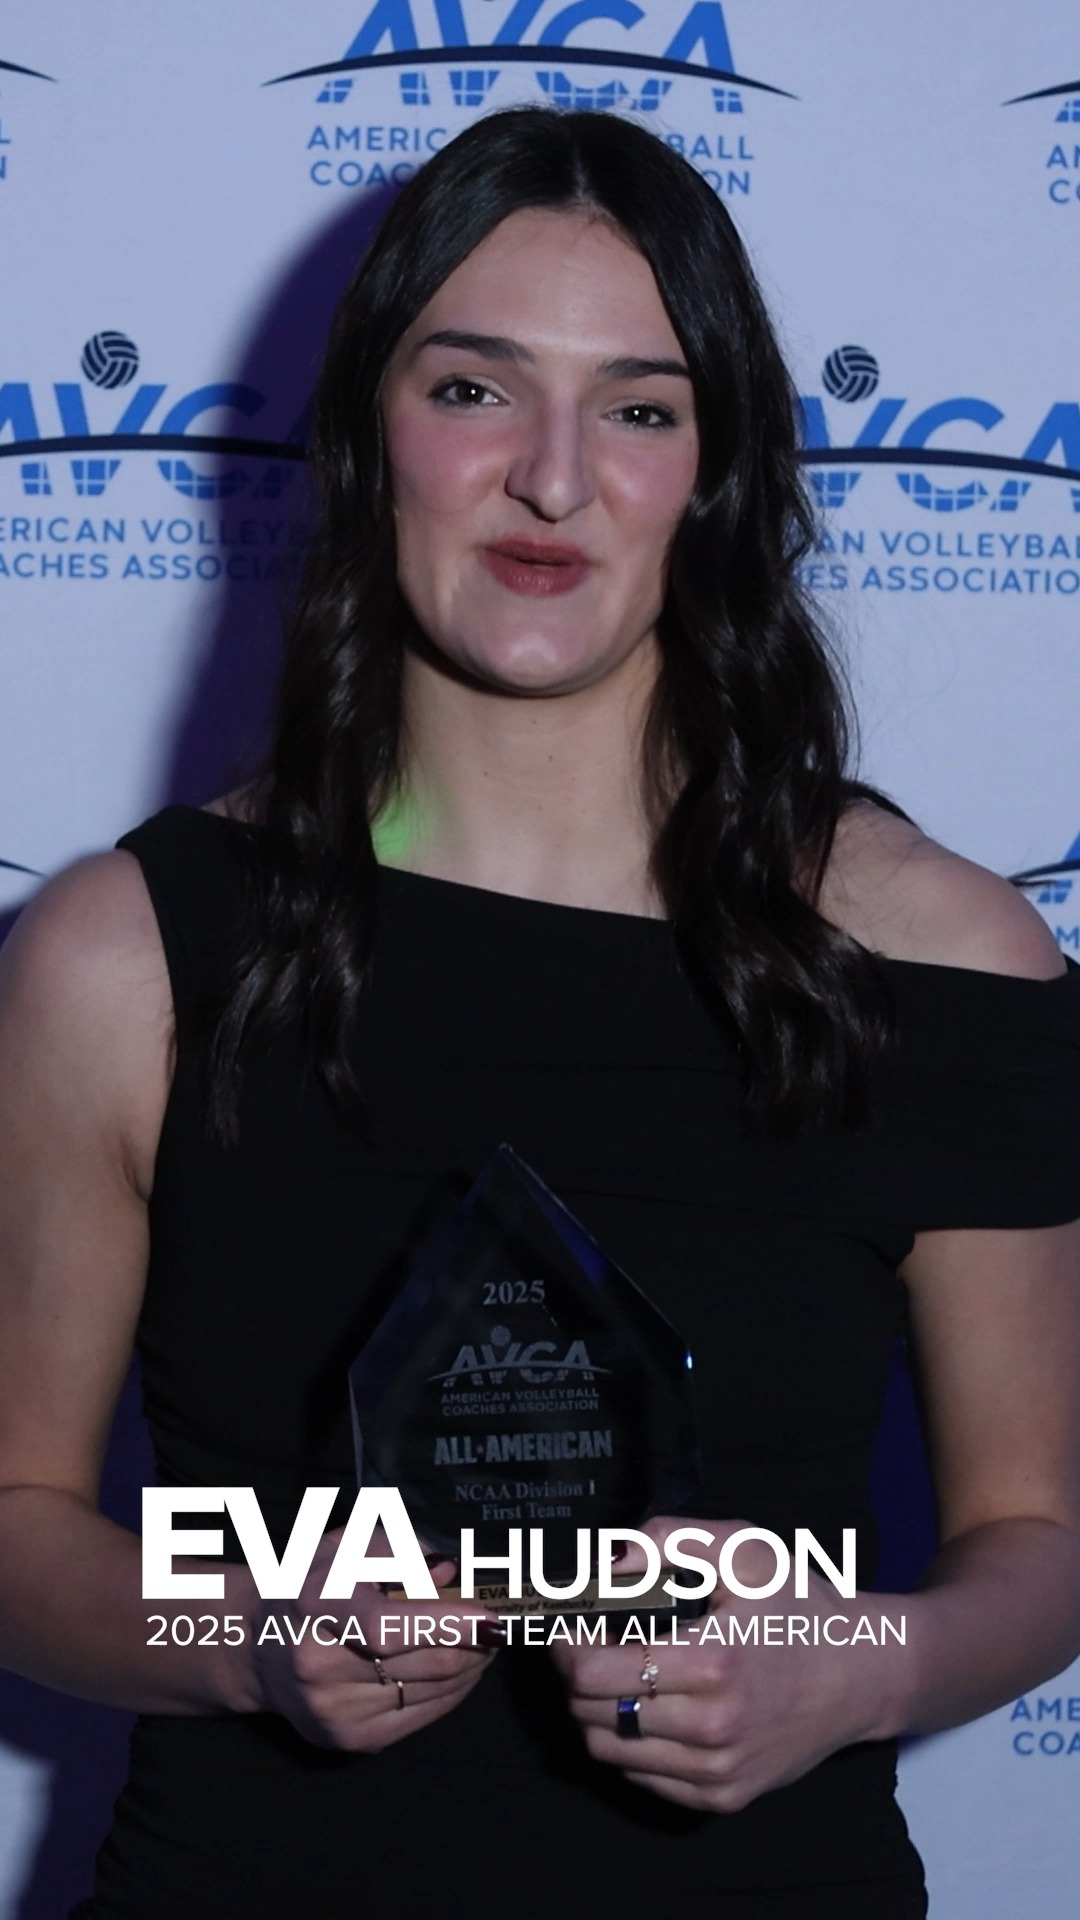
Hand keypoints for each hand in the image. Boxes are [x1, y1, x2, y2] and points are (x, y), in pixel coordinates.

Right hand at [250, 1527, 498, 1750]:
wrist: (259, 1646)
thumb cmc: (312, 1585)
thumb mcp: (347, 1546)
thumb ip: (400, 1551)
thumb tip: (451, 1574)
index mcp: (319, 1605)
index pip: (390, 1625)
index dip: (448, 1623)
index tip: (490, 1617)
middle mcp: (320, 1664)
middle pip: (425, 1662)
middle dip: (475, 1644)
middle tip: (498, 1625)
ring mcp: (334, 1709)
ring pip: (433, 1692)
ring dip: (470, 1667)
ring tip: (480, 1642)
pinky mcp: (348, 1739)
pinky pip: (422, 1717)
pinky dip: (452, 1692)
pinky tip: (458, 1669)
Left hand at [550, 1517, 898, 1810]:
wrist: (861, 1674)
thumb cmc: (798, 1605)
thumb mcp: (744, 1549)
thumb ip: (669, 1540)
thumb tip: (607, 1562)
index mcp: (712, 1662)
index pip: (592, 1672)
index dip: (566, 1645)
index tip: (569, 1623)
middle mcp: (712, 1726)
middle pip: (590, 1713)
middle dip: (575, 1675)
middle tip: (588, 1643)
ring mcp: (717, 1769)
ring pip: (609, 1750)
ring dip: (595, 1710)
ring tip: (617, 1673)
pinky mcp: (723, 1796)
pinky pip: (641, 1777)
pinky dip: (630, 1743)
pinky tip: (650, 1706)